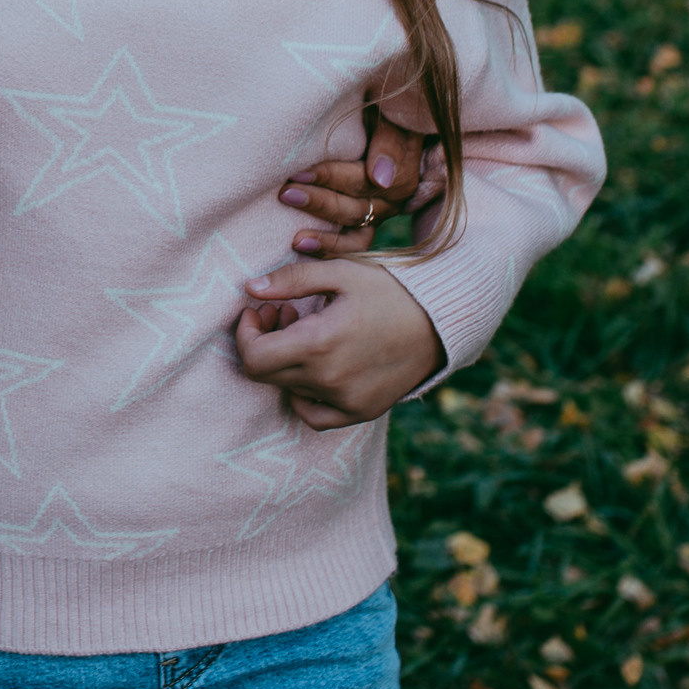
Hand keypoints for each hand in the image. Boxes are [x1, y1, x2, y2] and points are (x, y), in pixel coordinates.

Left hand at [234, 257, 443, 431]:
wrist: (443, 320)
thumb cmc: (391, 289)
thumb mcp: (341, 272)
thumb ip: (291, 280)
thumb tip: (250, 289)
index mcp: (319, 343)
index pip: (253, 357)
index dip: (245, 333)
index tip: (259, 309)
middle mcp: (329, 380)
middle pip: (265, 375)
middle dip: (262, 341)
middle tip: (284, 313)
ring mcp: (346, 401)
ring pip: (288, 390)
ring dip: (286, 362)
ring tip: (307, 331)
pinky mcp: (361, 412)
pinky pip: (314, 416)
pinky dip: (305, 394)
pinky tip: (317, 366)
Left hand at [279, 109, 425, 255]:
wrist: (381, 115)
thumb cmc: (378, 109)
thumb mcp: (387, 114)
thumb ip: (389, 140)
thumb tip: (380, 178)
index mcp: (402, 171)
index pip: (365, 180)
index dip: (331, 176)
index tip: (298, 171)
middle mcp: (393, 198)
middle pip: (356, 207)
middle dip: (319, 201)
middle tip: (285, 192)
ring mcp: (378, 213)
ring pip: (353, 228)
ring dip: (323, 231)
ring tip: (295, 235)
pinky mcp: (364, 224)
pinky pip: (352, 245)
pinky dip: (329, 247)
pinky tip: (301, 247)